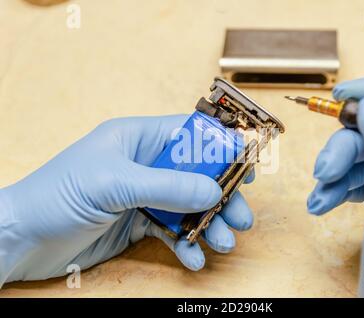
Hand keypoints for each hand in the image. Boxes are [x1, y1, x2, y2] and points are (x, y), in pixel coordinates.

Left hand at [0, 115, 253, 285]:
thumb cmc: (58, 195)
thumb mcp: (114, 184)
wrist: (23, 240)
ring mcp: (142, 195)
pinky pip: (171, 231)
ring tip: (225, 242)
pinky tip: (195, 257)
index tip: (246, 165)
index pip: (189, 134)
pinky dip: (185, 244)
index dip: (220, 146)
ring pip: (188, 205)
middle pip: (196, 174)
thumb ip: (167, 186)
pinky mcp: (138, 223)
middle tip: (243, 216)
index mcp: (137, 139)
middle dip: (221, 195)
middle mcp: (144, 165)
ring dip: (209, 223)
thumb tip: (213, 191)